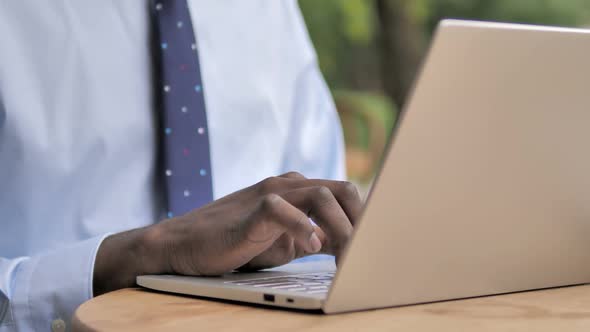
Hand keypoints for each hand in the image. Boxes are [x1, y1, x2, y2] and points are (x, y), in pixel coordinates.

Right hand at [93, 172, 361, 295]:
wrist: (185, 245)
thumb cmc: (236, 244)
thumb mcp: (284, 243)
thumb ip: (314, 238)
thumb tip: (344, 245)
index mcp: (299, 192)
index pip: (346, 196)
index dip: (368, 219)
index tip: (382, 243)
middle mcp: (288, 186)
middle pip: (343, 190)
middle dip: (363, 221)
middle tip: (373, 252)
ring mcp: (269, 194)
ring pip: (319, 196)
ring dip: (342, 227)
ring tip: (351, 257)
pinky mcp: (249, 211)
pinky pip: (280, 209)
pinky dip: (301, 225)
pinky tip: (312, 245)